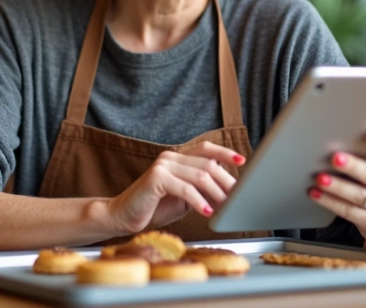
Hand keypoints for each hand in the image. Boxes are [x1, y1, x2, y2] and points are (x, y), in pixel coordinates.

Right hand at [105, 141, 245, 234]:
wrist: (122, 216)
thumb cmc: (153, 208)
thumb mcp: (184, 198)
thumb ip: (201, 190)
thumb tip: (228, 193)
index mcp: (177, 158)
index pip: (206, 148)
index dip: (225, 153)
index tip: (243, 160)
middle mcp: (170, 157)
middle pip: (208, 163)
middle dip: (226, 182)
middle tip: (237, 198)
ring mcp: (162, 165)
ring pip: (200, 175)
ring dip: (217, 193)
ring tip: (225, 208)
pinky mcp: (156, 178)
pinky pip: (185, 188)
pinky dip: (199, 201)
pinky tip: (207, 212)